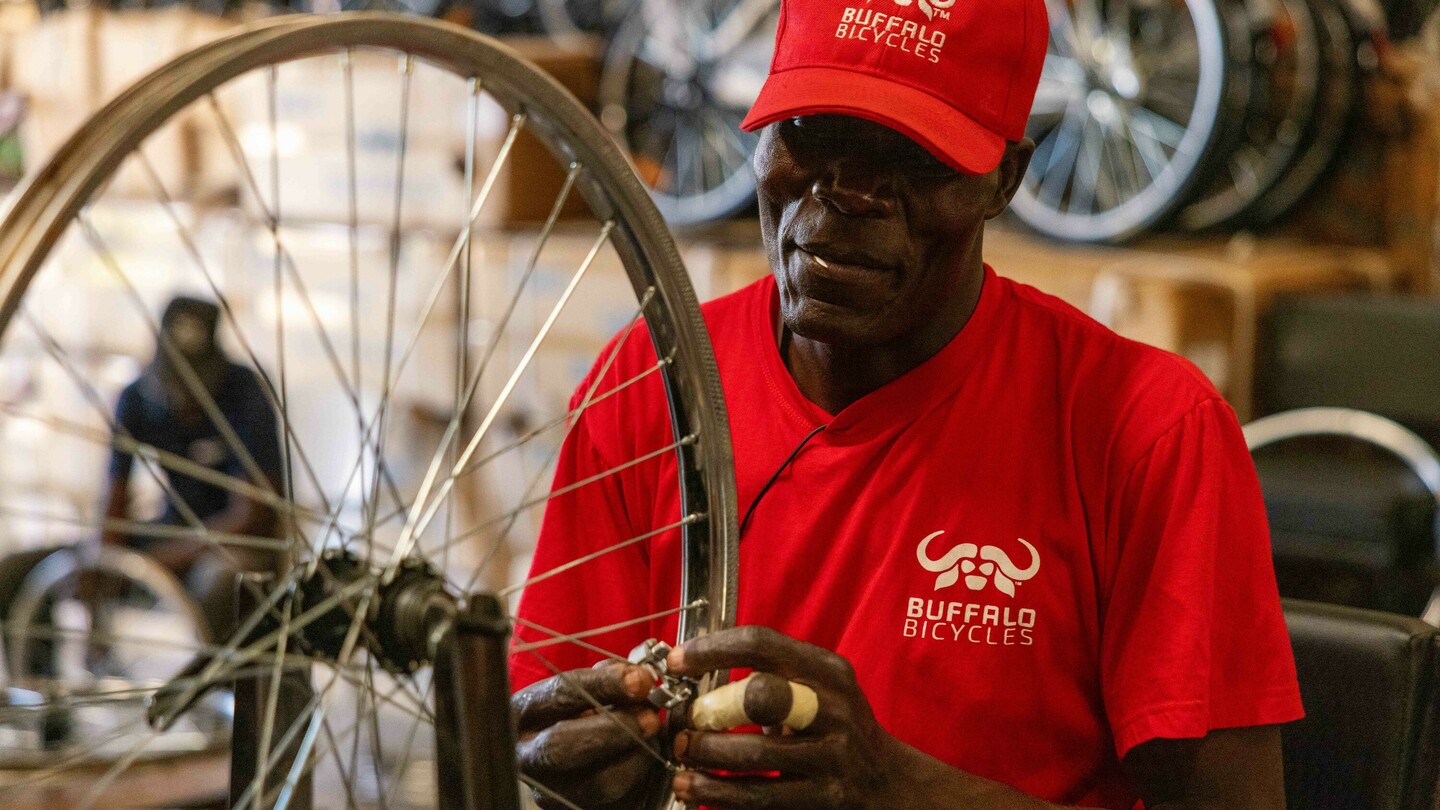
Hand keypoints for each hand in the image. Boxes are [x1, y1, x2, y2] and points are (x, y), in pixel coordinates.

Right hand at [511, 661, 665, 808]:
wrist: (565, 757)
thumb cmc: (574, 713)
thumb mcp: (580, 688)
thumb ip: (606, 679)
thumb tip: (640, 679)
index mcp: (520, 713)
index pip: (558, 694)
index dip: (603, 685)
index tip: (640, 680)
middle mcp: (525, 757)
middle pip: (562, 747)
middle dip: (614, 729)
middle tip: (651, 717)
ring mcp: (548, 792)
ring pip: (598, 783)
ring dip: (637, 757)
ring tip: (655, 737)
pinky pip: (618, 802)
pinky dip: (643, 779)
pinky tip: (650, 759)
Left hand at [665, 626, 901, 808]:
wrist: (890, 786)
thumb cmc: (836, 732)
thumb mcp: (819, 692)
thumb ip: (773, 677)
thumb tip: (694, 669)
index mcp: (828, 672)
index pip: (763, 644)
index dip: (712, 649)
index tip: (676, 661)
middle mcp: (835, 709)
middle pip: (762, 695)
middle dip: (712, 709)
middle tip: (683, 722)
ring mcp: (835, 757)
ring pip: (756, 755)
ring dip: (706, 758)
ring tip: (681, 760)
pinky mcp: (827, 800)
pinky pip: (762, 799)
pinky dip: (719, 795)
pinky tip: (696, 791)